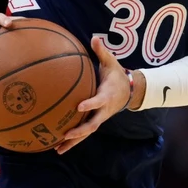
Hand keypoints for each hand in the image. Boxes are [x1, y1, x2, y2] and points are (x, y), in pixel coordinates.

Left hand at [55, 37, 131, 154]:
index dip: (90, 104)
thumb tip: (95, 38)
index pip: (99, 101)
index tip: (79, 106)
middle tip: (66, 135)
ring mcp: (100, 117)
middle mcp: (103, 110)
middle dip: (80, 130)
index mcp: (107, 95)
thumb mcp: (112, 63)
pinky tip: (58, 147)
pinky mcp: (96, 121)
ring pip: (87, 132)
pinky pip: (84, 133)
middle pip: (93, 124)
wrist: (129, 91)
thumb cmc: (117, 76)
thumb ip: (102, 52)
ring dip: (74, 142)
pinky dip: (73, 142)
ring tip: (58, 149)